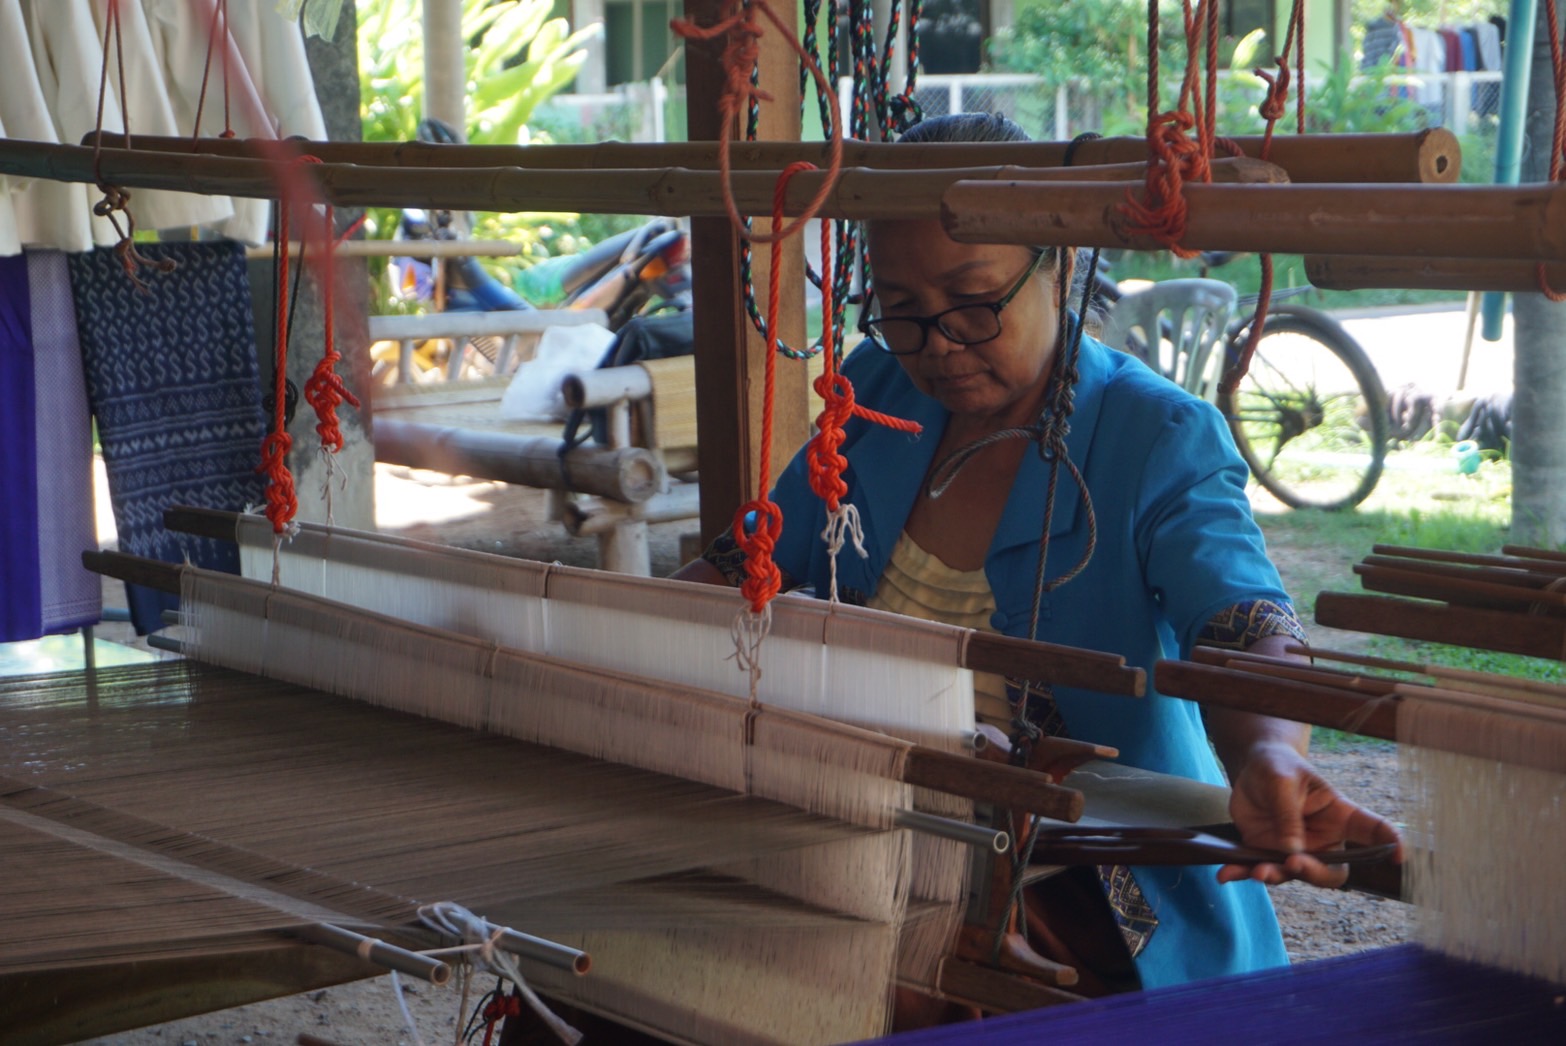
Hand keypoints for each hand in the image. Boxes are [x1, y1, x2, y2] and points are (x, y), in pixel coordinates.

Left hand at [1218, 741, 1403, 886]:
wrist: (1251, 771)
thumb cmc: (1277, 767)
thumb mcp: (1281, 780)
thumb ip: (1288, 813)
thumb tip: (1291, 850)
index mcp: (1338, 815)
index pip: (1372, 831)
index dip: (1390, 844)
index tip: (1399, 857)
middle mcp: (1322, 839)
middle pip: (1332, 871)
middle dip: (1314, 873)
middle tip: (1293, 862)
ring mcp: (1295, 850)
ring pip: (1294, 875)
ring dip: (1275, 876)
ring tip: (1257, 871)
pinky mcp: (1268, 853)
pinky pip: (1259, 870)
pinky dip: (1242, 874)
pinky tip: (1226, 875)